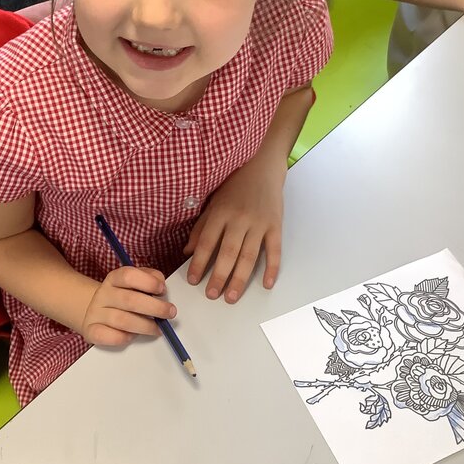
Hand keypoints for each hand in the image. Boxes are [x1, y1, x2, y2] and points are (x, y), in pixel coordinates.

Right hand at [79, 266, 176, 346]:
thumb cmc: (123, 297)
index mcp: (114, 278)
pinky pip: (109, 336)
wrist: (96, 312)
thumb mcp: (136, 282)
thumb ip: (151, 279)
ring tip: (158, 329)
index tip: (162, 290)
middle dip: (155, 308)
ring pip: (122, 321)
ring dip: (145, 326)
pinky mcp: (92, 331)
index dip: (148, 282)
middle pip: (129, 300)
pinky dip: (125, 337)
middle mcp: (103, 294)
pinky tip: (133, 336)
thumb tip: (162, 288)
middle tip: (170, 313)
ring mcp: (96, 313)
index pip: (128, 275)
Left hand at [182, 157, 286, 301]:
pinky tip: (266, 284)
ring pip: (249, 256)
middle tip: (212, 295)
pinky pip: (274, 250)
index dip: (199, 262)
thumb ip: (201, 227)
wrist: (262, 165)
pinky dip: (271, 268)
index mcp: (220, 212)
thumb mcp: (213, 202)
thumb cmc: (234, 185)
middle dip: (219, 276)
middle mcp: (239, 218)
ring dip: (240, 278)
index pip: (207, 242)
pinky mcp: (276, 225)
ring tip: (231, 297)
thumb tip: (188, 252)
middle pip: (228, 252)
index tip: (193, 280)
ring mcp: (259, 222)